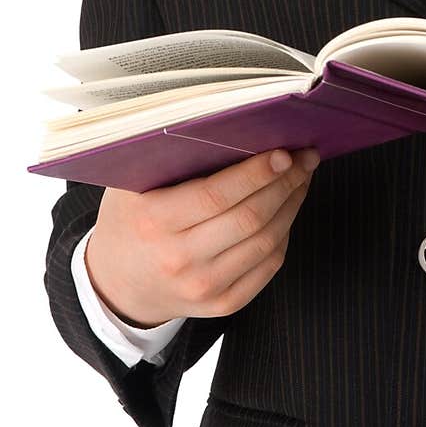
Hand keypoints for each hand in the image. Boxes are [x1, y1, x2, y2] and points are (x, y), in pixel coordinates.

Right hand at [84, 147, 318, 326]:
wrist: (117, 284)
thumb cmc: (131, 219)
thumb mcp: (133, 183)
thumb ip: (171, 157)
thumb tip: (230, 122)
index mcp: (155, 221)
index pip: (217, 195)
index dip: (257, 173)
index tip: (284, 152)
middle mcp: (180, 259)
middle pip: (250, 217)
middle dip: (287, 182)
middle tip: (306, 157)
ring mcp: (203, 287)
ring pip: (266, 241)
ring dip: (292, 204)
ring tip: (302, 178)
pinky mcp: (222, 304)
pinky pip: (268, 265)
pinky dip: (285, 233)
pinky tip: (287, 210)